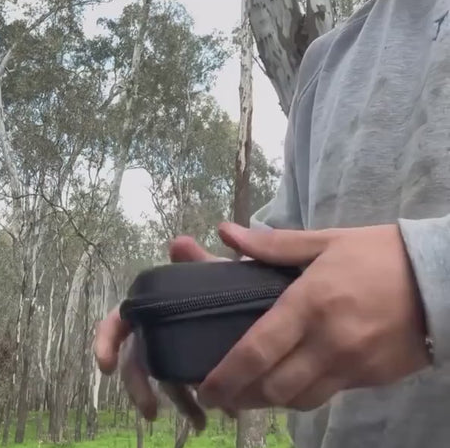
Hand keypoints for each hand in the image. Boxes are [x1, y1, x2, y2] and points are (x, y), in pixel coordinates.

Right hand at [94, 236, 224, 430]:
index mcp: (154, 307)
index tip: (106, 366)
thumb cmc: (226, 285)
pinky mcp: (196, 365)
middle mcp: (159, 331)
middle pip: (138, 359)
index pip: (120, 320)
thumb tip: (179, 242)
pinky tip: (228, 411)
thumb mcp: (216, 273)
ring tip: (199, 423)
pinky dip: (205, 400)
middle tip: (150, 412)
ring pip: (167, 379)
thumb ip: (197, 260)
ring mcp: (176, 351)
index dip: (107, 340)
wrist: (257, 303)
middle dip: (139, 387)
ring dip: (179, 402)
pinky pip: (193, 386)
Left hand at [197, 223, 430, 411]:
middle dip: (241, 396)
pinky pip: (326, 396)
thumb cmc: (376, 254)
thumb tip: (226, 232)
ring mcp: (352, 365)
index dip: (227, 375)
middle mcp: (328, 341)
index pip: (257, 350)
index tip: (205, 388)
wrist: (440, 278)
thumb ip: (270, 244)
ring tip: (249, 391)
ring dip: (269, 401)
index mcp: (310, 303)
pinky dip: (301, 396)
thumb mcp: (324, 241)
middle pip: (274, 387)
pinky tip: (290, 382)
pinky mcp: (370, 379)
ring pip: (299, 400)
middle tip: (221, 393)